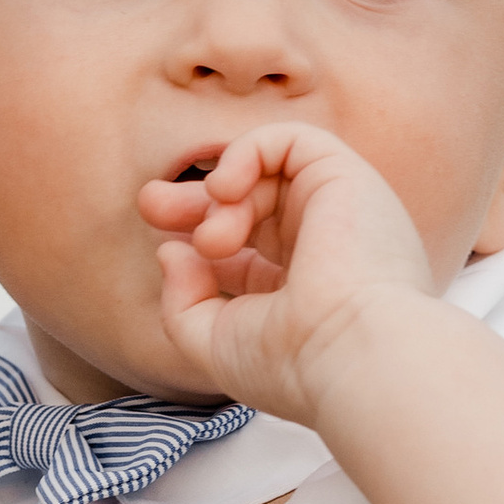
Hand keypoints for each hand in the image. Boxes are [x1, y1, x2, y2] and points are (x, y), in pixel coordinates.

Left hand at [139, 119, 433, 422]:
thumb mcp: (216, 343)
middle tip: (151, 206)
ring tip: (213, 240)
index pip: (242, 249)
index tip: (166, 247)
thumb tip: (171, 251)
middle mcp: (325, 247)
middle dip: (192, 202)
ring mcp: (338, 211)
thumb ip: (182, 301)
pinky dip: (245, 152)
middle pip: (248, 202)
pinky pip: (289, 139)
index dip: (196, 239)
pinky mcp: (346, 178)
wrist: (352, 355)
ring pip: (264, 174)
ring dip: (220, 196)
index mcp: (302, 289)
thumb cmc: (291, 364)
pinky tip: (225, 190)